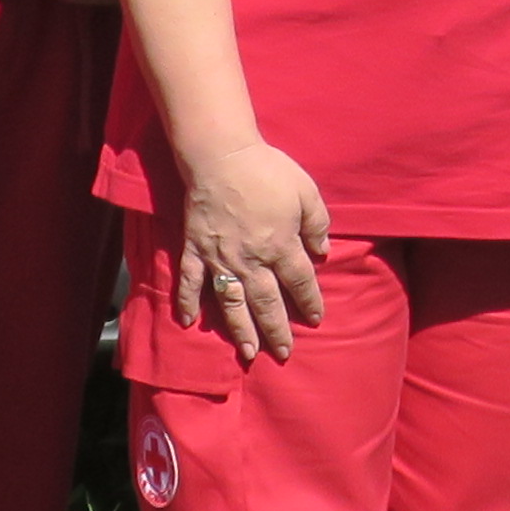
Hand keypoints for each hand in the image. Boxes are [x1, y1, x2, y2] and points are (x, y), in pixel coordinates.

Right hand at [177, 138, 330, 359]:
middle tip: (283, 353)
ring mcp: (219, 257)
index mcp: (280, 245)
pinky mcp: (194, 249)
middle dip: (277, 331)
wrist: (222, 156)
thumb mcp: (306, 192)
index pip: (299, 282)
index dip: (309, 302)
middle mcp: (251, 259)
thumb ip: (317, 224)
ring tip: (248, 352)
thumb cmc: (268, 171)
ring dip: (240, 329)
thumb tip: (322, 252)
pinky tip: (188, 322)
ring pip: (231, 302)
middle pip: (267, 302)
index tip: (316, 319)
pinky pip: (189, 282)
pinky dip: (187, 302)